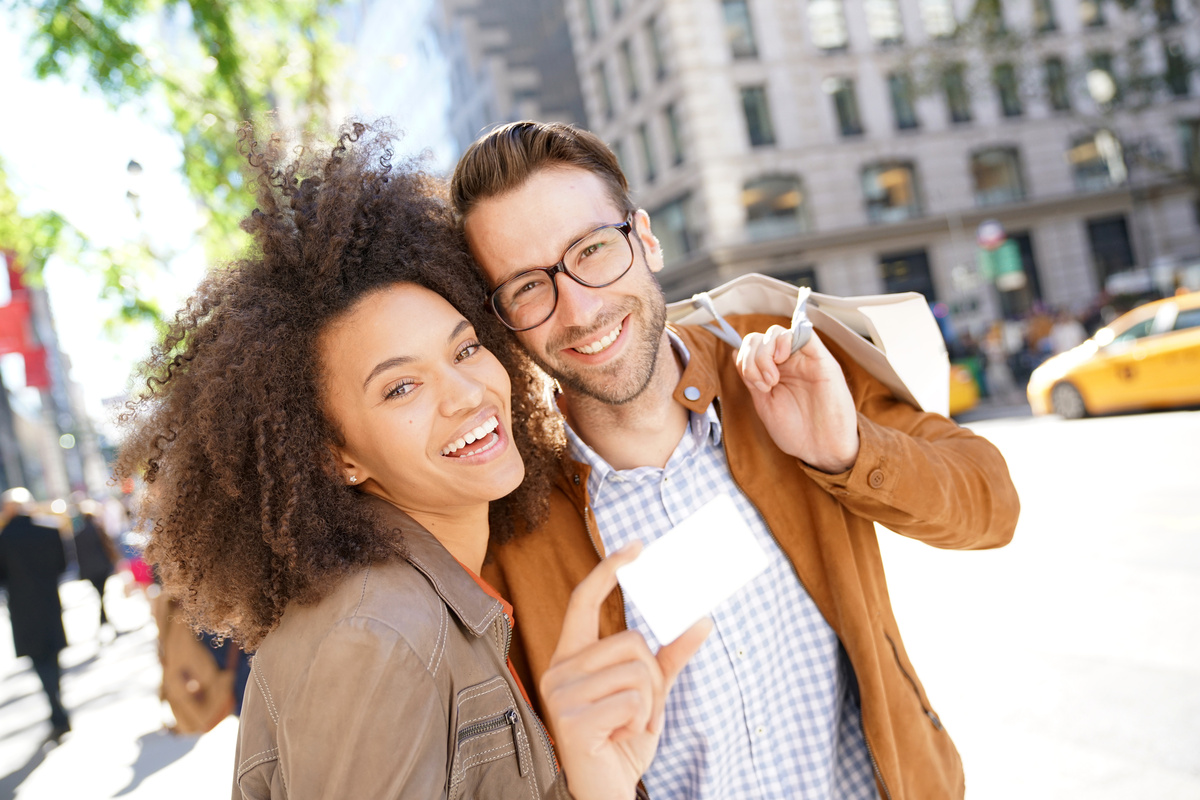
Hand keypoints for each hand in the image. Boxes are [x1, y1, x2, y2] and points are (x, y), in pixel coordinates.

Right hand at [541, 543, 711, 799]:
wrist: (605, 791)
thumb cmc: (621, 741)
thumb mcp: (650, 695)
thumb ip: (671, 657)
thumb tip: (702, 619)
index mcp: (571, 657)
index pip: (584, 600)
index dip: (609, 569)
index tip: (636, 546)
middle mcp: (558, 668)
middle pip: (632, 640)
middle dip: (652, 676)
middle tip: (637, 709)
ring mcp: (561, 692)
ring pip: (637, 669)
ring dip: (648, 702)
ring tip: (626, 724)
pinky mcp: (572, 716)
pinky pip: (633, 698)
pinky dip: (639, 719)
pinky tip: (619, 736)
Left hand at [735, 326, 859, 472]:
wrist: (822, 449)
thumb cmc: (796, 432)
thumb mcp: (764, 403)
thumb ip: (750, 378)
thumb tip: (733, 352)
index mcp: (774, 371)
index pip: (751, 348)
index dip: (744, 360)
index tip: (755, 385)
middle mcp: (789, 362)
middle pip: (760, 338)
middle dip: (752, 359)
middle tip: (764, 385)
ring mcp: (804, 360)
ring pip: (777, 332)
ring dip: (765, 353)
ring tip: (772, 380)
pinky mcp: (822, 360)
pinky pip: (804, 332)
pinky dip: (785, 340)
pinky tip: (782, 359)